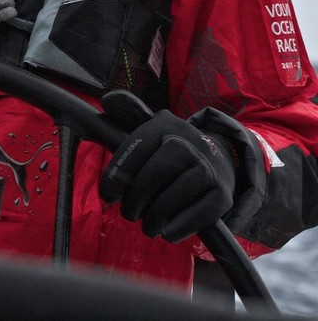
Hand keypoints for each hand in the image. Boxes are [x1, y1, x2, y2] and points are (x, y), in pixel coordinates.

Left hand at [99, 90, 236, 242]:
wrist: (217, 158)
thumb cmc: (168, 151)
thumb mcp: (148, 129)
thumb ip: (126, 114)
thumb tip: (108, 101)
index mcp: (163, 124)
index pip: (136, 149)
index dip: (117, 176)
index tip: (109, 196)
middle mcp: (189, 141)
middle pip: (157, 172)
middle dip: (136, 198)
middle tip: (129, 214)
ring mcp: (209, 167)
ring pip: (177, 193)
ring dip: (156, 215)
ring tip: (147, 225)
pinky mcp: (223, 193)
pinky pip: (202, 213)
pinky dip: (181, 226)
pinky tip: (168, 232)